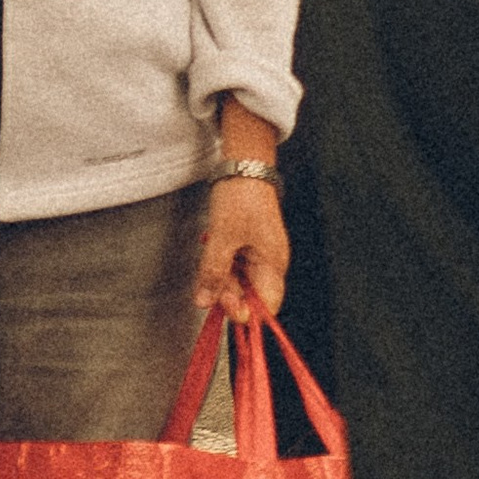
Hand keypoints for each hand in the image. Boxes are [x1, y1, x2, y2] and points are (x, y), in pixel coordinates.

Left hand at [195, 180, 288, 323]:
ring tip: (212, 255)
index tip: (219, 302)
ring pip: (240, 283)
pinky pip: (235, 269)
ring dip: (221, 277)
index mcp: (273, 263)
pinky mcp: (250, 248)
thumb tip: (205, 302)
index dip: (243, 311)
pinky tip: (215, 252)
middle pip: (250, 296)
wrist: (244, 167)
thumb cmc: (242, 197)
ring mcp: (260, 256)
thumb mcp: (222, 238)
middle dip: (227, 292)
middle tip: (209, 276)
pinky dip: (222, 266)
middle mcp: (270, 264)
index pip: (266, 307)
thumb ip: (214, 273)